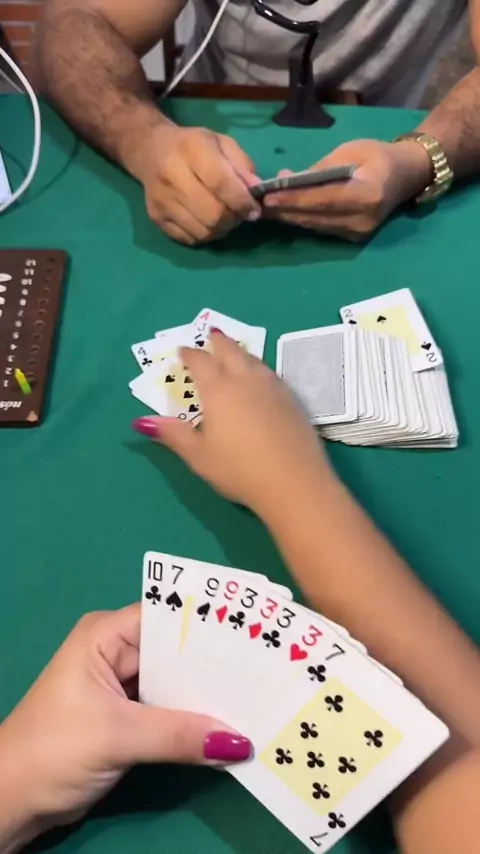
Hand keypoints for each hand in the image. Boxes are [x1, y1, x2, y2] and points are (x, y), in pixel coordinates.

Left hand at [0, 605, 250, 839]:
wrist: (13, 800)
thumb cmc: (54, 749)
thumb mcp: (117, 737)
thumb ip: (177, 734)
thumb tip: (240, 741)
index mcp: (106, 634)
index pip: (167, 616)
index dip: (209, 622)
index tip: (255, 632)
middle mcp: (117, 650)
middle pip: (177, 648)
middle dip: (217, 661)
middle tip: (270, 667)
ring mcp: (124, 684)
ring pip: (177, 680)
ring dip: (210, 692)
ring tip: (260, 694)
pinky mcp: (130, 715)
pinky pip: (171, 707)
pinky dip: (196, 716)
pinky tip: (231, 722)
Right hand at [132, 332, 331, 517]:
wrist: (294, 481)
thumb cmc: (239, 470)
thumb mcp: (199, 456)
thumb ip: (173, 434)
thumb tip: (140, 422)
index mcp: (218, 390)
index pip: (200, 362)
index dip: (190, 354)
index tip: (183, 351)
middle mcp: (245, 380)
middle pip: (230, 351)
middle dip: (218, 341)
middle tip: (211, 334)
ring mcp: (273, 387)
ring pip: (253, 359)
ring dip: (240, 351)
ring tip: (235, 351)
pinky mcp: (292, 400)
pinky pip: (271, 373)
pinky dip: (259, 367)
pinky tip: (261, 377)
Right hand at [135, 122, 260, 244]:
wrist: (150, 150)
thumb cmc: (193, 146)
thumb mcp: (222, 144)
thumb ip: (242, 166)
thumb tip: (256, 192)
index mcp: (191, 149)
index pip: (221, 184)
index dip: (242, 202)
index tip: (254, 210)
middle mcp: (172, 175)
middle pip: (212, 214)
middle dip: (233, 219)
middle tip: (238, 214)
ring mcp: (162, 200)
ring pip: (202, 231)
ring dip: (220, 230)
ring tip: (224, 218)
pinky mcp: (156, 217)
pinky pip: (189, 239)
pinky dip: (205, 235)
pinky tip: (207, 222)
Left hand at [262, 139, 432, 240]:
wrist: (406, 175)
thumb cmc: (378, 156)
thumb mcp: (349, 151)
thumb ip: (319, 169)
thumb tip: (285, 180)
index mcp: (368, 194)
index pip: (322, 199)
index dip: (293, 200)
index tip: (268, 197)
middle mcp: (363, 219)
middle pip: (315, 217)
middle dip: (284, 211)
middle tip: (256, 203)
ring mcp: (358, 232)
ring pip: (314, 226)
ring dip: (289, 217)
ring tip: (265, 207)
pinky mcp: (353, 238)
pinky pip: (321, 229)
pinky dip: (302, 219)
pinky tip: (284, 211)